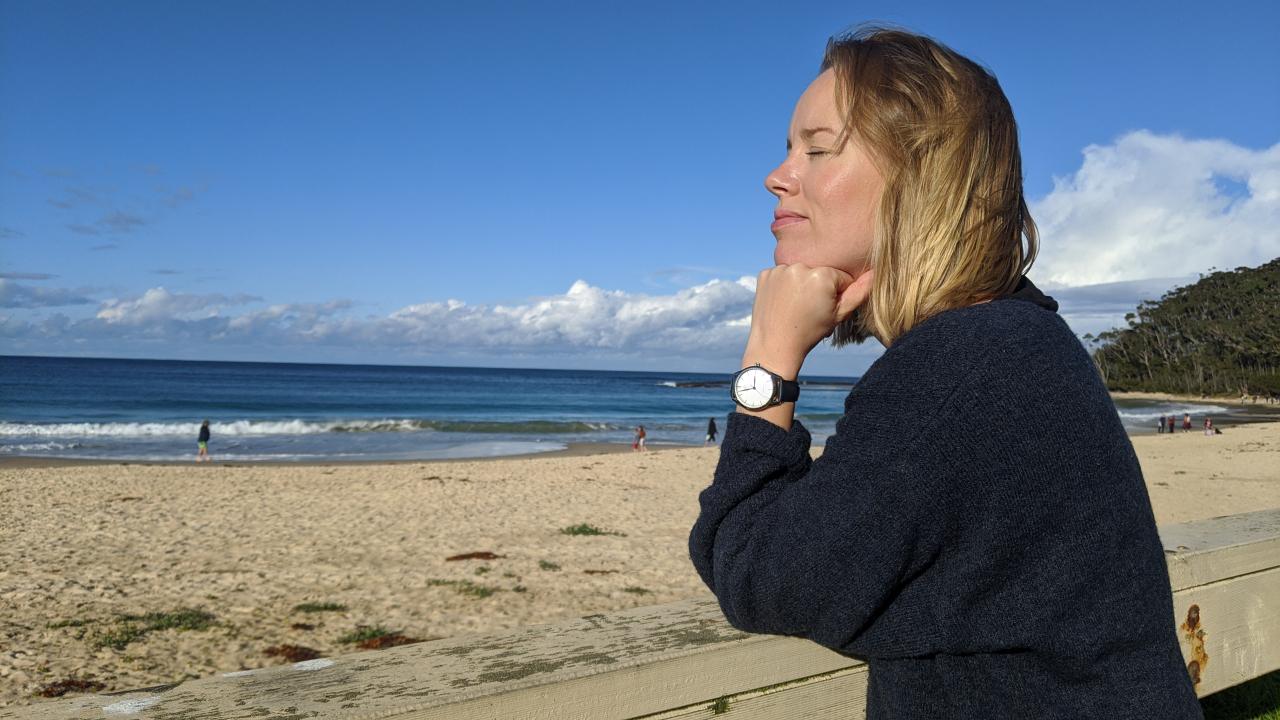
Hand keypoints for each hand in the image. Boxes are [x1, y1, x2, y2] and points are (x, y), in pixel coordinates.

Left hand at [741, 264, 873, 376]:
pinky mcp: (765, 274)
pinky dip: (783, 284)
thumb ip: (859, 293)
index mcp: (822, 275)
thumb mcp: (839, 315)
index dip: (837, 294)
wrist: (774, 346)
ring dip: (800, 284)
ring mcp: (779, 269)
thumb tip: (875, 273)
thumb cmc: (810, 332)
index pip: (840, 277)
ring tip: (795, 306)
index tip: (825, 308)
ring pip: (800, 272)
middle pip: (819, 272)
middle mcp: (800, 266)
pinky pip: (781, 274)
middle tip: (809, 308)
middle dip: (818, 286)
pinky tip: (782, 301)